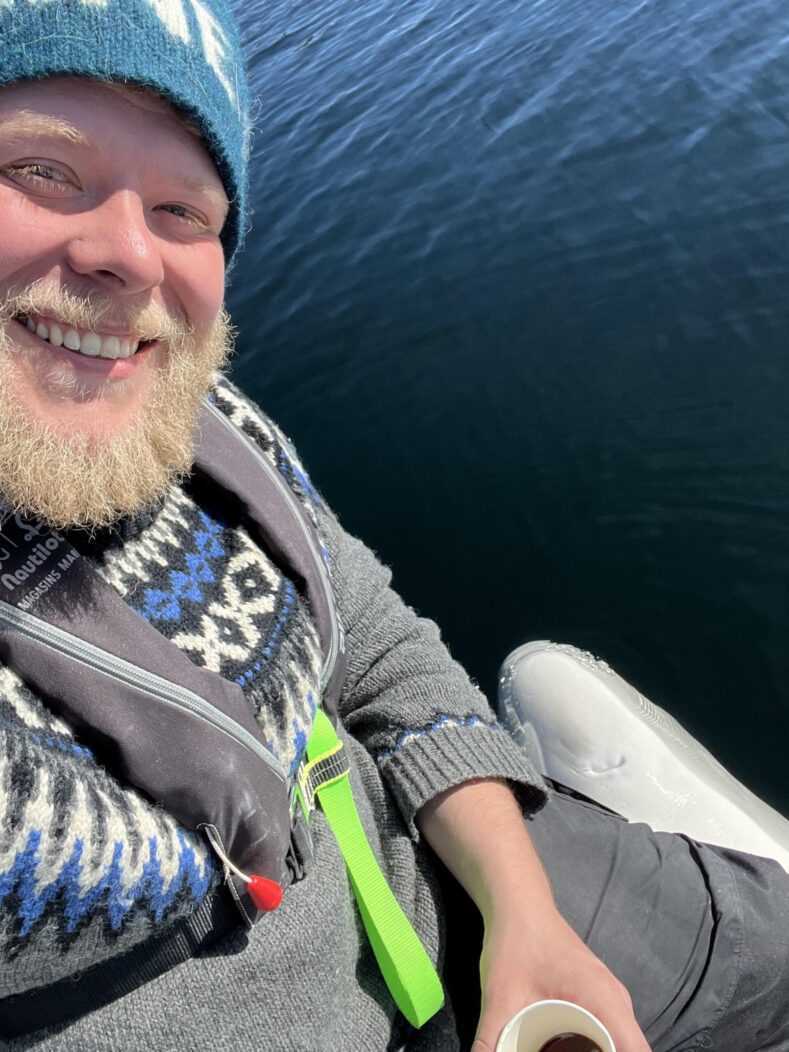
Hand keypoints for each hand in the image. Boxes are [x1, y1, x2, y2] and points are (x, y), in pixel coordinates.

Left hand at [472, 903, 651, 1051]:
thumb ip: (491, 1041)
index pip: (637, 1051)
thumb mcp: (500, 997)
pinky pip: (605, 1034)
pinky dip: (589, 1048)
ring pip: (615, 1043)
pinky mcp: (597, 999)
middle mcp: (616, 1002)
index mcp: (605, 1001)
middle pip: (626, 1049)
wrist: (519, 905)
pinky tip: (561, 1050)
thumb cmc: (517, 943)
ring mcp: (609, 1000)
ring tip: (552, 1050)